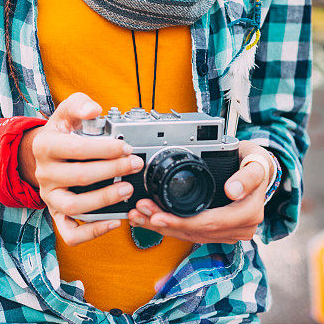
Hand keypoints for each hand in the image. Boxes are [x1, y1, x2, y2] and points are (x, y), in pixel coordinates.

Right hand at [28, 92, 144, 245]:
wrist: (43, 153)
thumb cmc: (60, 132)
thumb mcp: (66, 111)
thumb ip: (79, 104)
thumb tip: (94, 110)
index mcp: (45, 146)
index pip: (75, 149)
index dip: (104, 149)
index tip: (125, 146)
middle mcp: (44, 174)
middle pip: (79, 177)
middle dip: (112, 170)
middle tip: (134, 164)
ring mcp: (50, 197)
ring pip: (74, 207)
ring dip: (104, 199)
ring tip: (127, 189)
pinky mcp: (57, 214)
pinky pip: (71, 233)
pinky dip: (93, 232)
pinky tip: (114, 221)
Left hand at [127, 141, 273, 244]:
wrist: (260, 168)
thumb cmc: (254, 163)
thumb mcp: (255, 162)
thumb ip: (248, 176)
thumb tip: (233, 190)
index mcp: (247, 214)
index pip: (209, 223)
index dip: (182, 221)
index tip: (158, 215)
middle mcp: (239, 228)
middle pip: (196, 232)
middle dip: (165, 224)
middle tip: (140, 213)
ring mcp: (229, 232)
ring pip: (191, 235)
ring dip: (163, 227)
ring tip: (139, 216)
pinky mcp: (219, 230)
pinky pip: (193, 232)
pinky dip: (171, 227)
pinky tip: (152, 220)